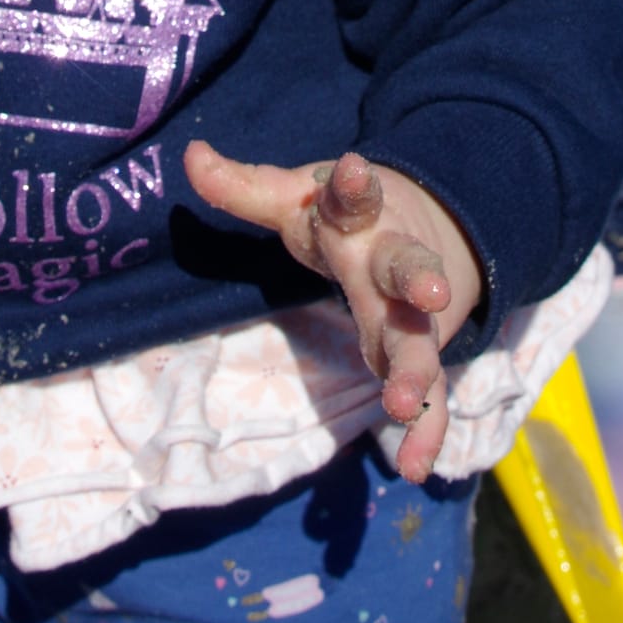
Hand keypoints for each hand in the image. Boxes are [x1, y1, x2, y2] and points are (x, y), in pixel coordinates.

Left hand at [183, 142, 480, 482]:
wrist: (426, 226)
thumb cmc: (344, 217)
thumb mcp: (296, 198)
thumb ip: (244, 186)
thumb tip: (190, 156)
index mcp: (361, 217)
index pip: (357, 198)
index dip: (353, 185)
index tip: (351, 171)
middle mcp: (393, 262)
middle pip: (408, 269)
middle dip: (419, 282)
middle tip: (432, 298)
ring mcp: (411, 313)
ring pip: (420, 339)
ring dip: (415, 370)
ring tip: (404, 403)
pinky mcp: (420, 352)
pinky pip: (431, 395)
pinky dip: (426, 431)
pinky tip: (415, 467)